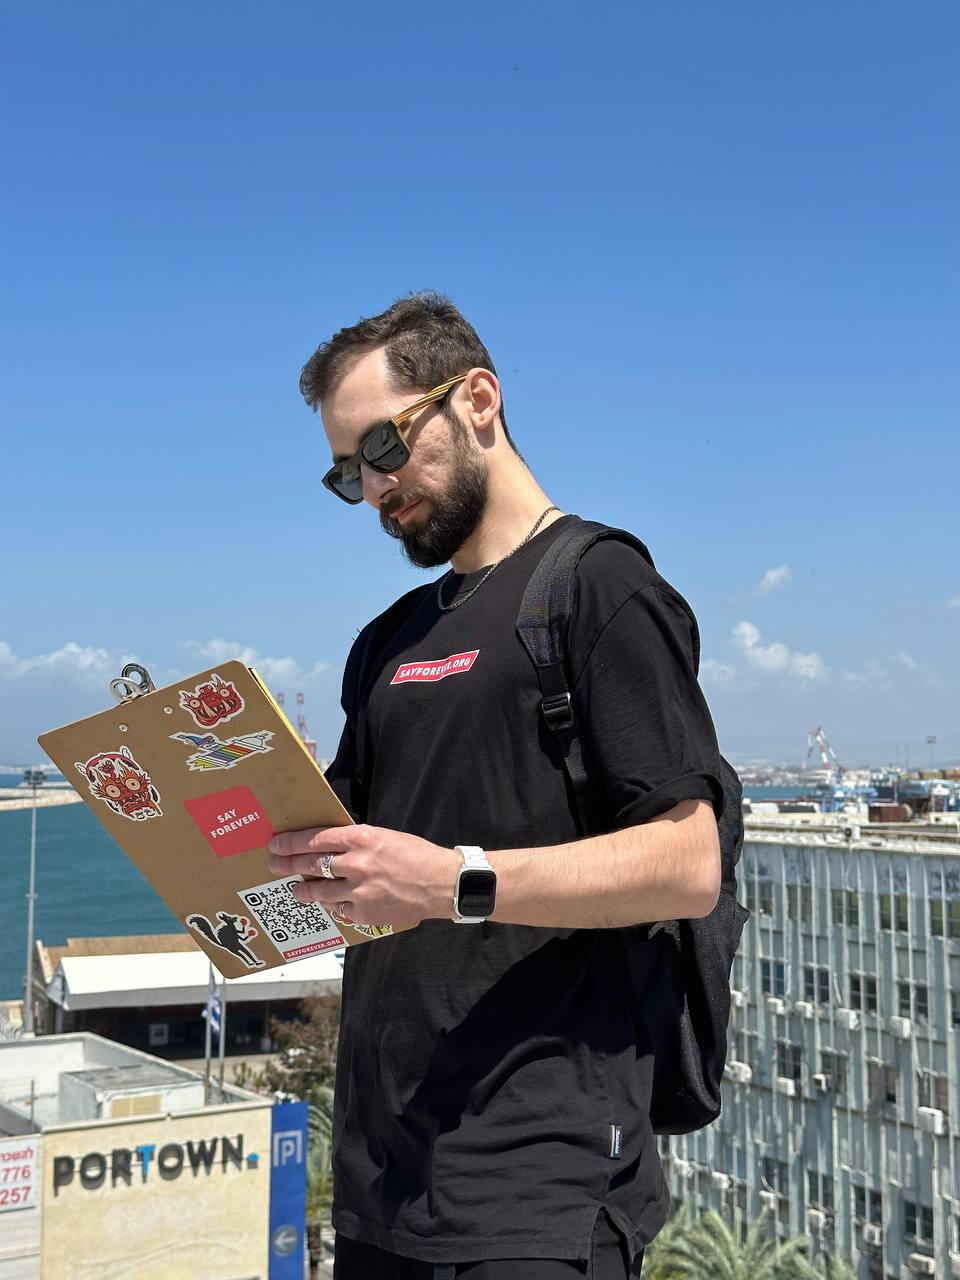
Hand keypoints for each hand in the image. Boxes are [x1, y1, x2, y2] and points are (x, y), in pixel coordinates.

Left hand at [267, 823, 459, 928]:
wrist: (442, 883)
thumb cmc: (415, 855)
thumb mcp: (384, 836)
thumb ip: (355, 841)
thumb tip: (326, 846)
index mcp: (363, 838)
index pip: (315, 839)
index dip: (291, 842)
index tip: (277, 844)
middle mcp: (357, 863)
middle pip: (310, 864)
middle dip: (287, 864)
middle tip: (274, 864)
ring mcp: (360, 891)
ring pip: (319, 891)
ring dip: (303, 890)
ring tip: (296, 890)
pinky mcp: (365, 913)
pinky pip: (338, 909)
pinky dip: (333, 905)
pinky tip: (330, 903)